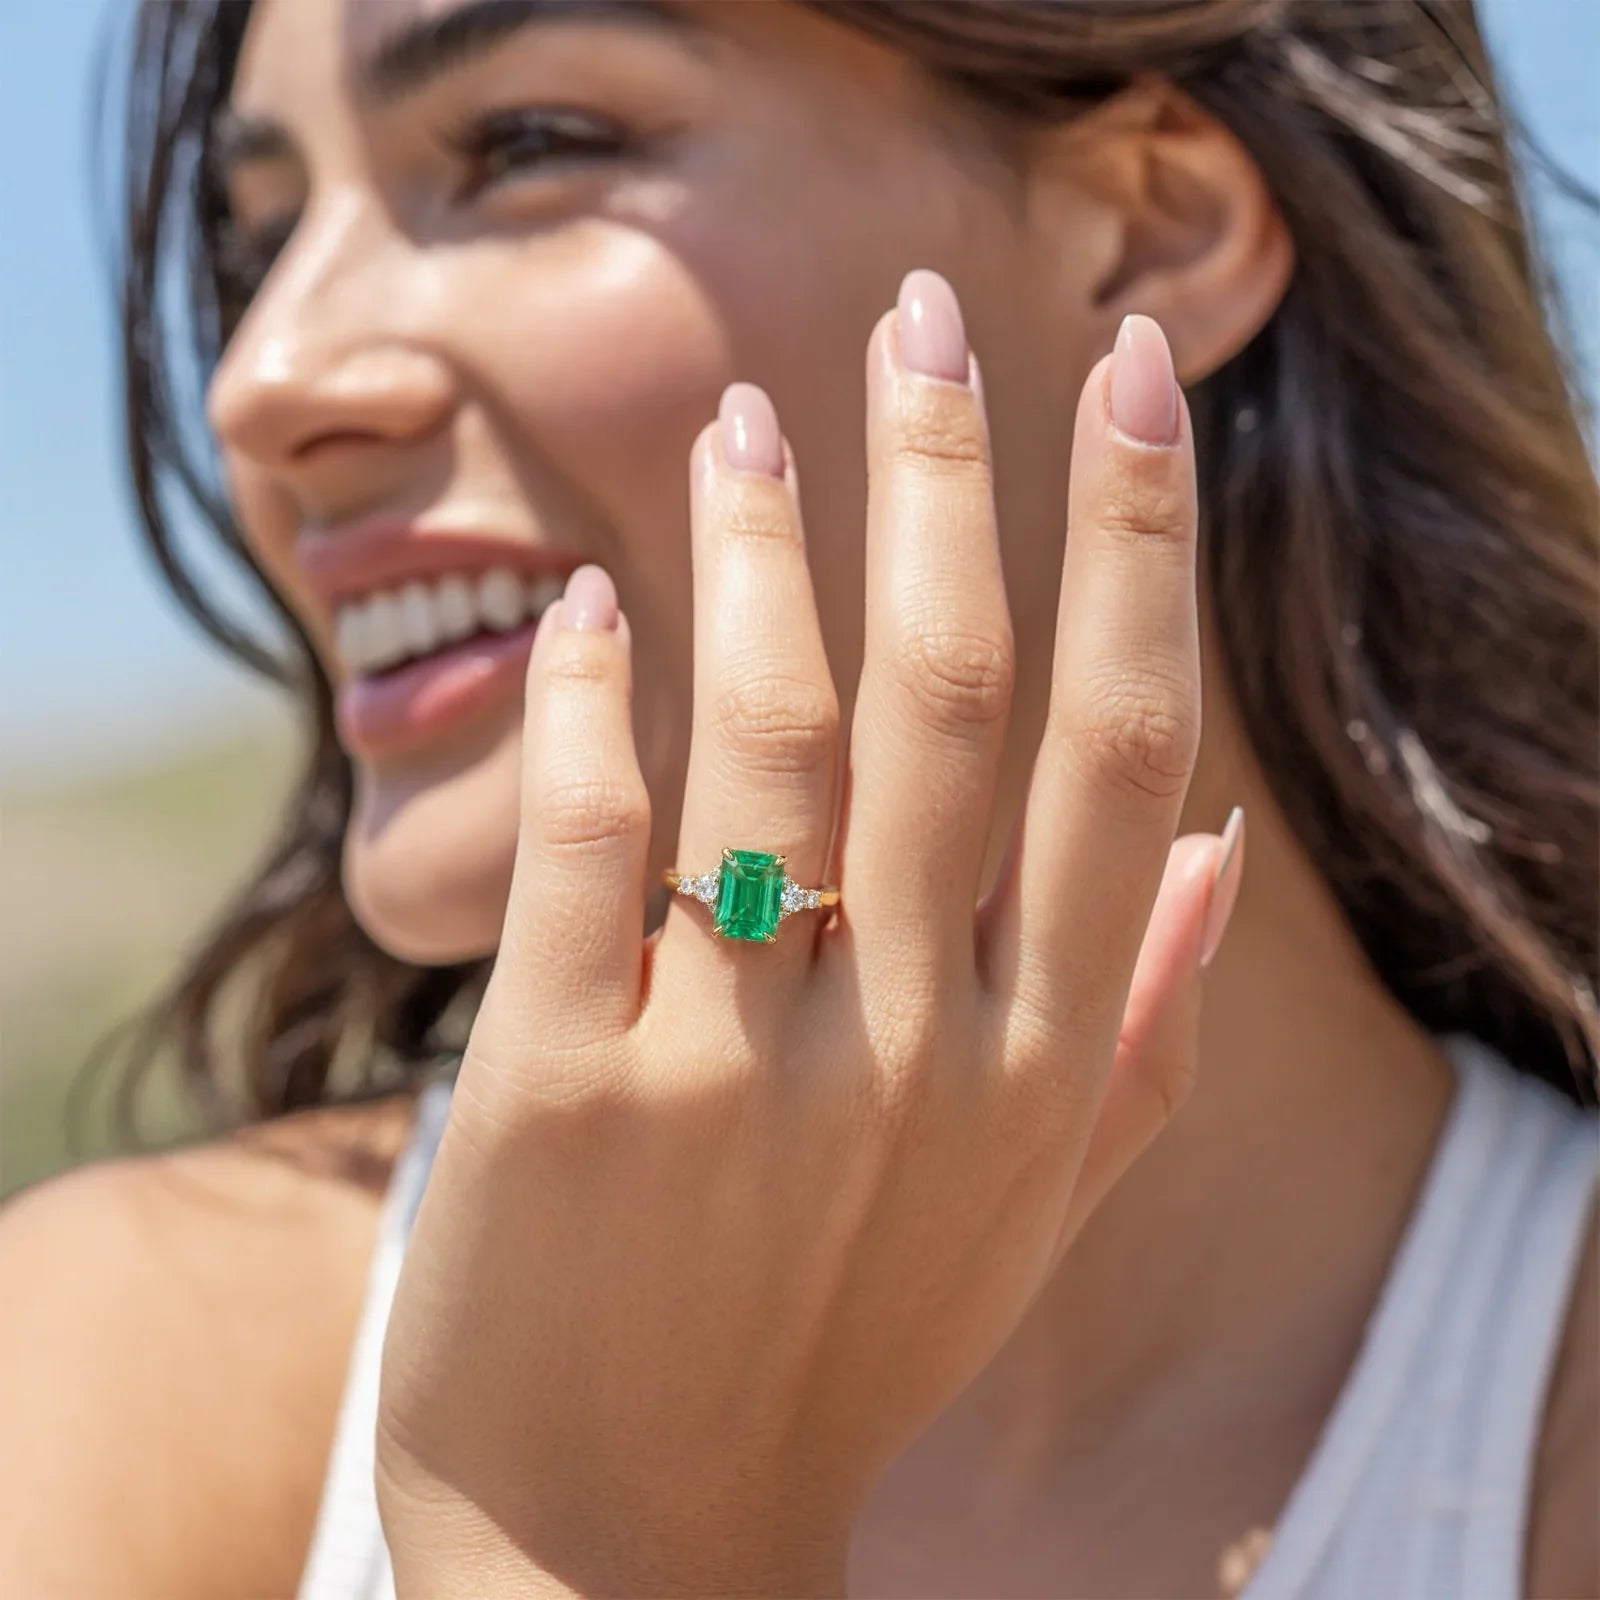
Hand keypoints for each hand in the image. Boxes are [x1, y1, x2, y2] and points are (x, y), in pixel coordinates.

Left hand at [374, 271, 1241, 1598]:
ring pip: (775, 741)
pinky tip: (596, 607)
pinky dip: (591, 704)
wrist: (636, 1537)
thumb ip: (1142, 1033)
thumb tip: (1213, 851)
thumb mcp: (1031, 1211)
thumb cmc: (842, 1342)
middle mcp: (920, 1046)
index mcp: (1045, 1059)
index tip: (1126, 385)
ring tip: (742, 416)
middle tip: (926, 317)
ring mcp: (742, 1068)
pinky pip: (590, 846)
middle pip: (958, 695)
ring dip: (762, 549)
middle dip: (954, 476)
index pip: (1117, 743)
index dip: (1133, 544)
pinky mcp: (566, 1092)